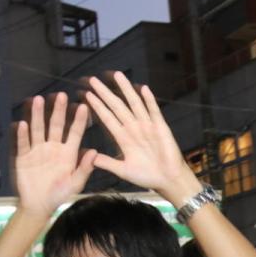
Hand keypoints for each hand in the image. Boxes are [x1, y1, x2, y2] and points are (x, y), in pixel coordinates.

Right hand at [14, 92, 96, 216]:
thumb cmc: (60, 194)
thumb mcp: (75, 183)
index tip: (84, 106)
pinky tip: (23, 124)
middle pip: (55, 125)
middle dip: (58, 111)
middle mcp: (54, 147)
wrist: (39, 204)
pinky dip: (23, 135)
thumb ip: (85, 168)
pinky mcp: (24, 156)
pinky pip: (23, 144)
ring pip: (38, 129)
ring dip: (37, 115)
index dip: (78, 120)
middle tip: (61, 95)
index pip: (74, 133)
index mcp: (69, 153)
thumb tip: (95, 152)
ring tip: (38, 100)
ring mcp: (38, 150)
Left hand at [85, 72, 201, 203]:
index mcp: (124, 138)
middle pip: (117, 106)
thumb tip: (89, 157)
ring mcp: (147, 126)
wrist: (168, 181)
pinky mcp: (160, 128)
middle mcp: (134, 128)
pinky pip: (154, 111)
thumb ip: (107, 163)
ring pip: (134, 104)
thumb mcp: (123, 171)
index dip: (97, 106)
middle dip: (105, 93)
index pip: (107, 118)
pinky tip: (143, 89)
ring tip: (117, 75)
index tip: (87, 95)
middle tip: (93, 80)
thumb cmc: (147, 177)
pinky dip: (149, 100)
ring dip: (126, 90)